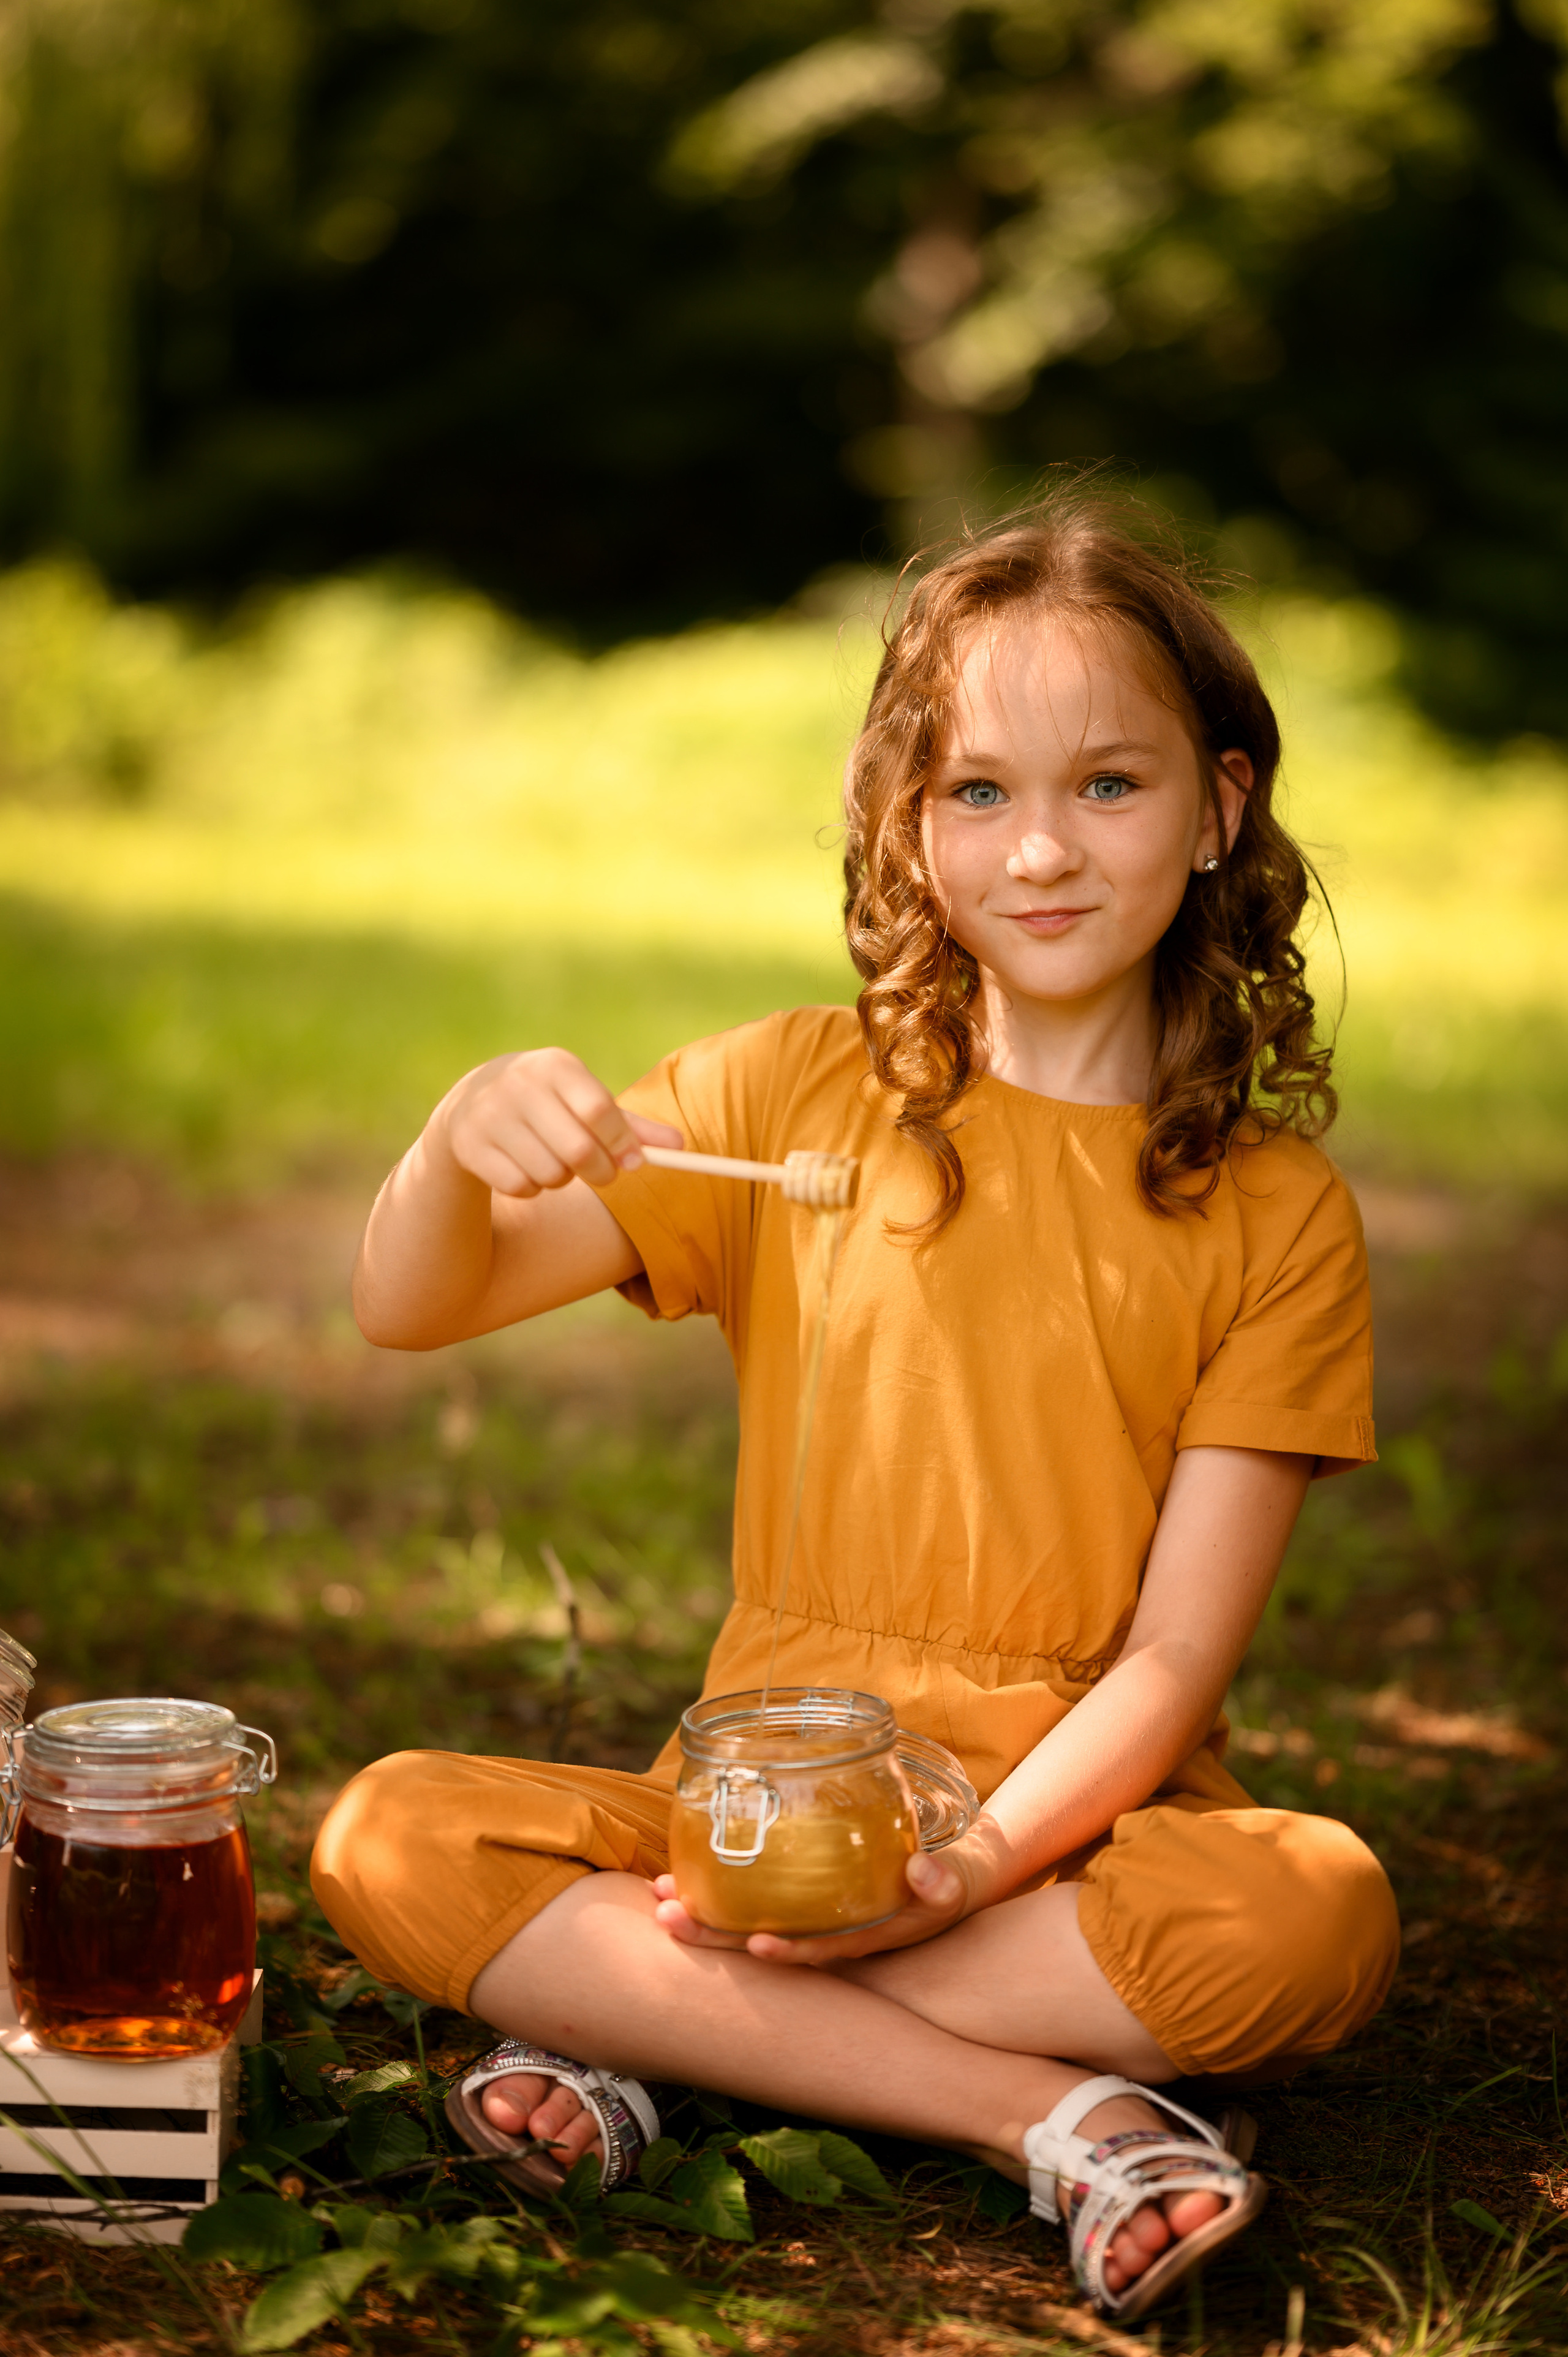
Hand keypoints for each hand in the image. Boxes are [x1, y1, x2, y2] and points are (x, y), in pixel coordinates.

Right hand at [435, 1047, 682, 1197]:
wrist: (472, 1103)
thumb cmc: (551, 1105)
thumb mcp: (588, 1104)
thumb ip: (633, 1127)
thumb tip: (680, 1146)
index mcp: (555, 1065)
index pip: (598, 1109)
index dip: (621, 1142)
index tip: (634, 1162)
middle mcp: (519, 1084)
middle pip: (578, 1150)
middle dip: (601, 1172)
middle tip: (603, 1175)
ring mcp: (489, 1115)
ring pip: (550, 1174)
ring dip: (563, 1180)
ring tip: (555, 1162)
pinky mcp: (469, 1145)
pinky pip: (520, 1187)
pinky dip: (532, 1188)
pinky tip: (525, 1168)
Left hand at [649, 1843, 983, 1967]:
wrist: (936, 1891)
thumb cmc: (941, 1890)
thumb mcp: (950, 1889)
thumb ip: (941, 1884)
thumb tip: (922, 1871)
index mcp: (855, 1943)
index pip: (813, 1953)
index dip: (784, 1953)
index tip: (754, 1944)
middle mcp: (820, 1942)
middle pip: (759, 1945)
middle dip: (712, 1934)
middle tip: (665, 1915)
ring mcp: (804, 1926)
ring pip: (743, 1926)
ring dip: (701, 1914)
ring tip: (657, 1896)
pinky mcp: (796, 1908)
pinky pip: (748, 1906)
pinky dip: (716, 1896)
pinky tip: (684, 1880)